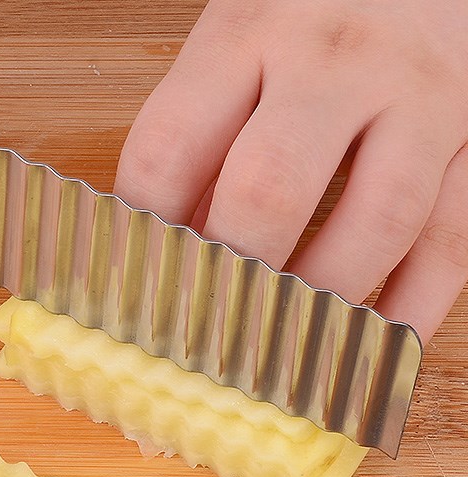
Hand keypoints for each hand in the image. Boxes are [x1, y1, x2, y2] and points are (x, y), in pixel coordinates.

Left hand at [114, 0, 467, 342]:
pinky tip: (373, 342)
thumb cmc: (313, 5)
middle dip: (232, 279)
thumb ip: (206, 136)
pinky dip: (413, 304)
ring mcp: (420, 97)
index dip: (141, 236)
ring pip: (377, 222)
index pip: (168, 151)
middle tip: (209, 332)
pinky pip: (452, 236)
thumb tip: (181, 250)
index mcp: (248, 34)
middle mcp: (335, 62)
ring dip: (324, 301)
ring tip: (284, 348)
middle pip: (269, 191)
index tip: (134, 292)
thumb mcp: (238, 41)